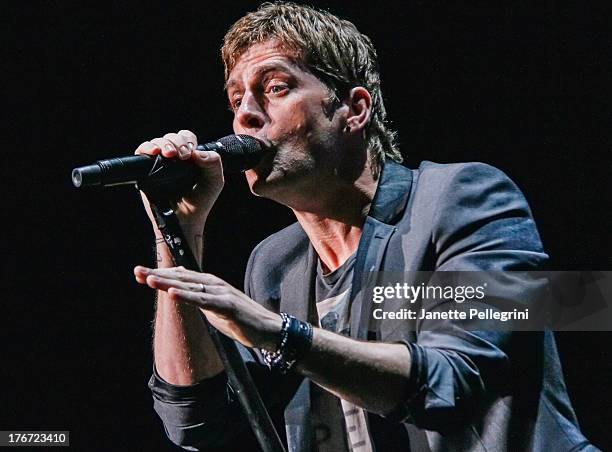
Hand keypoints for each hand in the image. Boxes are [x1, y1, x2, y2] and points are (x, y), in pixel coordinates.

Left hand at [134, 265, 281, 349]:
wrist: (267, 329)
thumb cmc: (240, 319)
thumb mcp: (214, 307)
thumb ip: (199, 298)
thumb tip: (182, 293)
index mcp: (209, 284)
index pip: (180, 276)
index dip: (161, 274)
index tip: (139, 274)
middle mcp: (214, 284)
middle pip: (181, 277)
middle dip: (158, 274)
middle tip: (136, 271)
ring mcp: (221, 293)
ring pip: (190, 286)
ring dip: (168, 283)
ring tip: (149, 279)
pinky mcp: (227, 306)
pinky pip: (204, 301)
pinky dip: (187, 296)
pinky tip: (172, 293)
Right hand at [135, 130, 223, 233]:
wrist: (185, 220)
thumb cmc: (200, 201)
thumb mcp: (214, 181)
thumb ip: (213, 164)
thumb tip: (197, 152)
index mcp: (190, 157)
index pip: (186, 137)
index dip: (187, 140)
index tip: (190, 153)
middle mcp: (174, 158)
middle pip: (171, 137)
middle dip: (176, 142)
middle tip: (182, 155)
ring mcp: (159, 164)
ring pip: (157, 142)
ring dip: (163, 143)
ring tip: (169, 154)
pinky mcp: (145, 172)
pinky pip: (141, 153)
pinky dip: (146, 148)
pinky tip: (154, 152)